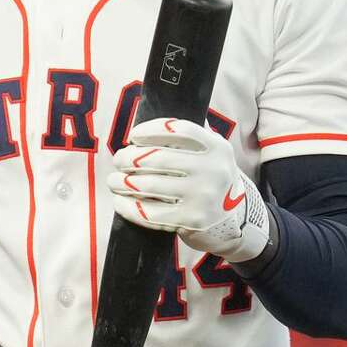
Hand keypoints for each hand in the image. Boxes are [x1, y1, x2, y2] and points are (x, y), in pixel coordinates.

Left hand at [107, 118, 269, 261]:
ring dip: (122, 181)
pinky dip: (128, 206)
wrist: (232, 220)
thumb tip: (150, 126)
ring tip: (114, 180)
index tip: (133, 136)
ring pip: (148, 185)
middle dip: (128, 158)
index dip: (150, 130)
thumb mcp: (212, 154)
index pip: (178, 129)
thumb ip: (190, 136)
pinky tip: (120, 201)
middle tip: (118, 159)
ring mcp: (202, 197)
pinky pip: (148, 212)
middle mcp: (212, 170)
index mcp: (217, 148)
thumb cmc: (209, 180)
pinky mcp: (190, 220)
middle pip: (157, 158)